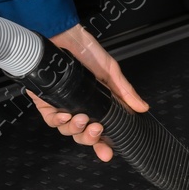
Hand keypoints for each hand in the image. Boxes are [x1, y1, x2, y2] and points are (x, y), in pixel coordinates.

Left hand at [28, 23, 148, 161]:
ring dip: (75, 128)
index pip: (102, 130)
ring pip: (68, 131)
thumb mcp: (110, 71)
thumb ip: (125, 91)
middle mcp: (79, 107)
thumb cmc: (85, 50)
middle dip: (90, 138)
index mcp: (96, 104)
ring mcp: (62, 106)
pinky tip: (65, 115)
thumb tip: (142, 107)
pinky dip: (59, 121)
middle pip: (83, 136)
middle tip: (96, 129)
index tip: (108, 153)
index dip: (104, 144)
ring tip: (82, 118)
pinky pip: (51, 121)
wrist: (62, 36)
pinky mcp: (46, 102)